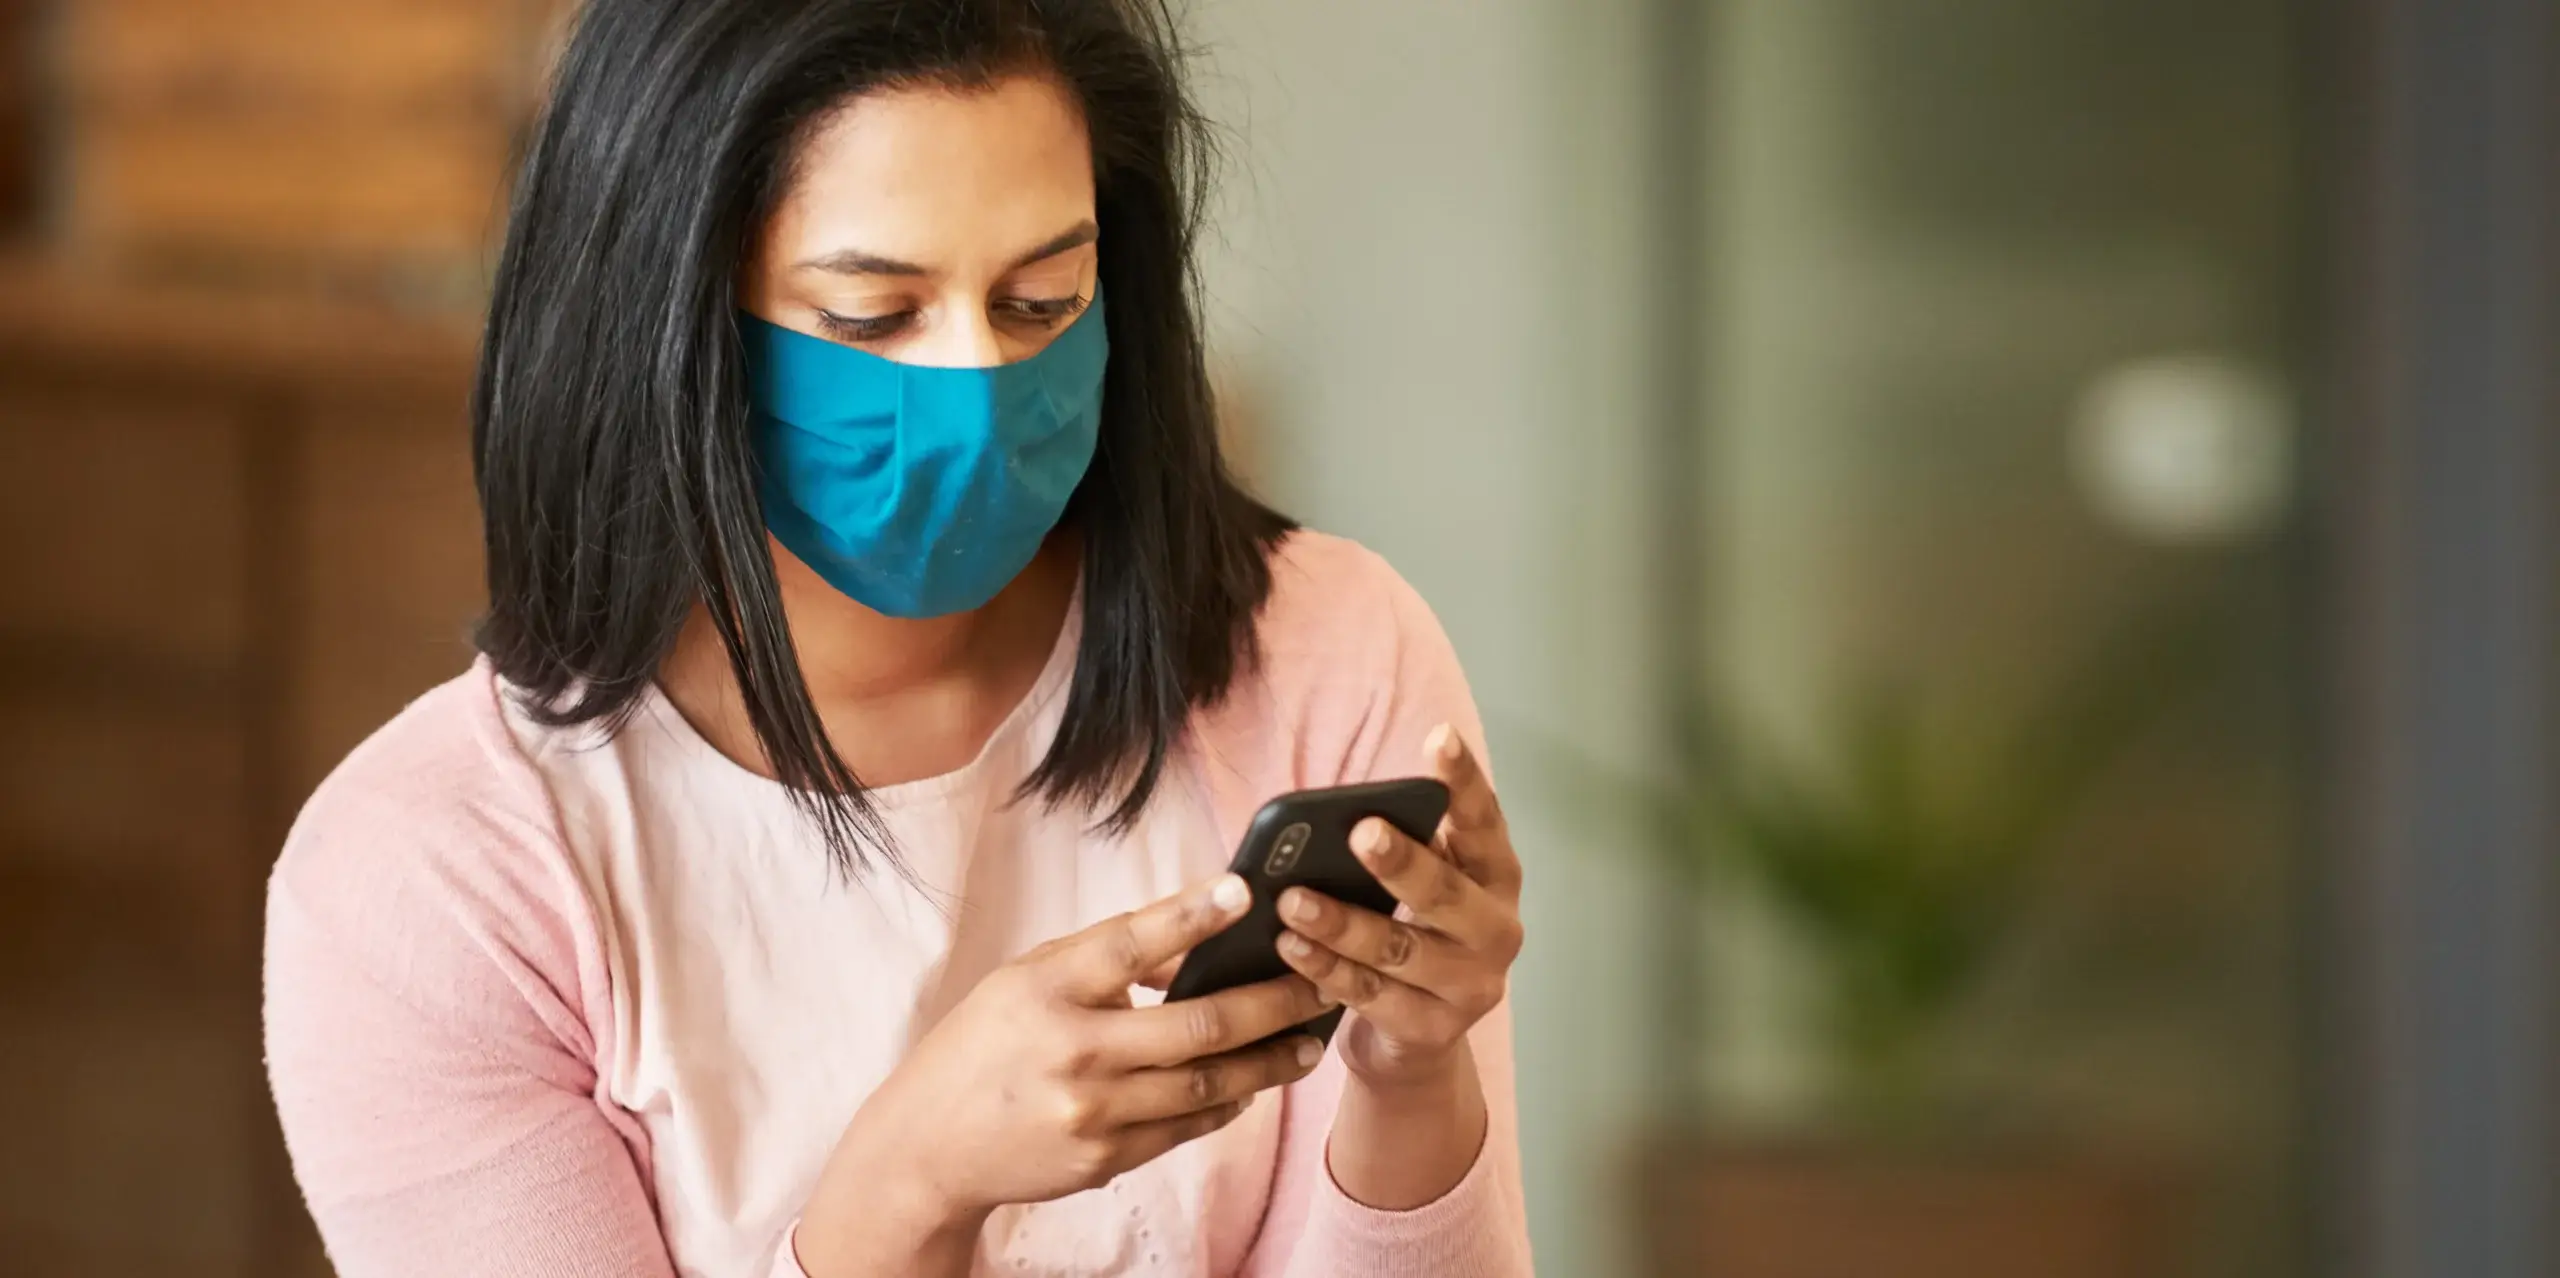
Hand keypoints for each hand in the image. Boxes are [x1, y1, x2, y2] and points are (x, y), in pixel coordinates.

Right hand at [795, 875, 1335, 1275]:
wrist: (927, 1146)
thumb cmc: (983, 1046)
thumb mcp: (1027, 981)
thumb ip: (1103, 960)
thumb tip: (1195, 938)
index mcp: (1046, 989)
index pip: (1127, 945)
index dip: (1190, 916)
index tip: (1247, 890)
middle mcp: (1072, 1050)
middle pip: (1196, 1025)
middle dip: (1272, 1002)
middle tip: (1322, 983)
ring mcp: (1092, 1111)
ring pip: (1206, 1083)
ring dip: (1269, 1060)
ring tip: (1310, 1039)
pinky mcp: (1105, 1158)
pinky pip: (1187, 1126)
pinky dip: (1228, 1101)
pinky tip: (1256, 1082)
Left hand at [1276, 724, 1525, 1087]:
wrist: (1417, 1039)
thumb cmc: (1411, 935)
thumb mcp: (1417, 890)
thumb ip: (1399, 853)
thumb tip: (1332, 820)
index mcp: (1495, 877)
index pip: (1484, 822)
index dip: (1464, 781)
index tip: (1439, 737)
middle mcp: (1497, 930)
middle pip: (1446, 893)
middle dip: (1402, 862)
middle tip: (1360, 831)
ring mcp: (1471, 986)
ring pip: (1401, 950)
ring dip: (1343, 923)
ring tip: (1292, 899)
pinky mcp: (1434, 1031)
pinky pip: (1372, 996)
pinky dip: (1327, 971)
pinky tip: (1290, 948)